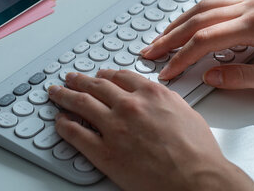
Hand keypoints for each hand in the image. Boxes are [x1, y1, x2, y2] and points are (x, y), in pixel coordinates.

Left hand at [48, 70, 253, 190]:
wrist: (197, 179)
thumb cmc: (197, 152)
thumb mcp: (185, 111)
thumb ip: (164, 100)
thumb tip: (155, 97)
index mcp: (150, 93)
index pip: (119, 76)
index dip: (105, 75)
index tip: (99, 75)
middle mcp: (129, 105)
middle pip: (96, 86)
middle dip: (80, 80)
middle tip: (71, 78)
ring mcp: (114, 127)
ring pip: (81, 104)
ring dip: (65, 95)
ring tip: (56, 92)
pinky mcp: (104, 152)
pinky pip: (76, 134)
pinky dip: (64, 125)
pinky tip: (59, 121)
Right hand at [141, 0, 253, 92]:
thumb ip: (243, 78)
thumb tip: (209, 76)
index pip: (204, 40)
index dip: (181, 57)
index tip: (167, 71)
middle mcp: (249, 8)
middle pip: (197, 20)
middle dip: (170, 37)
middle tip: (150, 52)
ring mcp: (251, 3)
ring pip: (204, 7)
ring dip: (179, 22)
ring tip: (162, 37)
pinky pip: (217, 0)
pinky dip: (196, 10)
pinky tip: (188, 18)